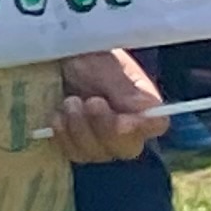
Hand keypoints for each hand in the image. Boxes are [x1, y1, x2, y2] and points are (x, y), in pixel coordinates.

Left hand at [50, 48, 165, 163]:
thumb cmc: (86, 57)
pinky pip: (74, 153)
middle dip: (104, 128)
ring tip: (70, 102)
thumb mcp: (103, 65)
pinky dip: (64, 136)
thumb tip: (143, 110)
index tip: (122, 121)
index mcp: (143, 103)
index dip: (142, 128)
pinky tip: (58, 116)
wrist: (54, 59)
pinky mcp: (79, 146)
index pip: (157, 124)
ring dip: (80, 128)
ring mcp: (103, 141)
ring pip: (98, 154)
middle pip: (127, 148)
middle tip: (90, 102)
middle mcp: (128, 127)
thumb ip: (122, 87)